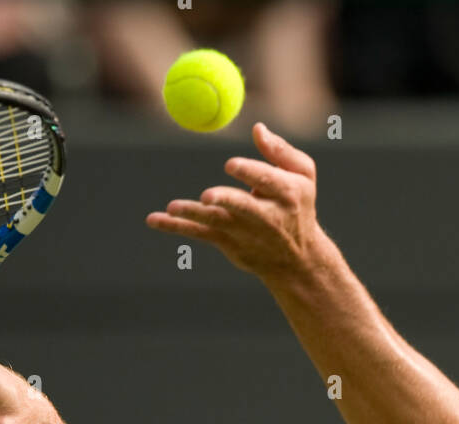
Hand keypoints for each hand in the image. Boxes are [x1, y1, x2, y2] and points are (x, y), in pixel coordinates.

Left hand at [145, 122, 323, 281]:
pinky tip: (154, 219)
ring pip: (217, 222)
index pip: (268, 181)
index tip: (231, 165)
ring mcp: (244, 233)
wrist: (296, 260)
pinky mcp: (227, 243)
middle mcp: (266, 217)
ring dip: (194, 215)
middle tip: (208, 196)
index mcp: (288, 194)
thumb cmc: (298, 208)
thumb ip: (281, 151)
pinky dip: (176, 227)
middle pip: (244, 207)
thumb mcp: (303, 176)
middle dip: (226, 201)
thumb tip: (257, 128)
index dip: (250, 173)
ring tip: (173, 208)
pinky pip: (199, 233)